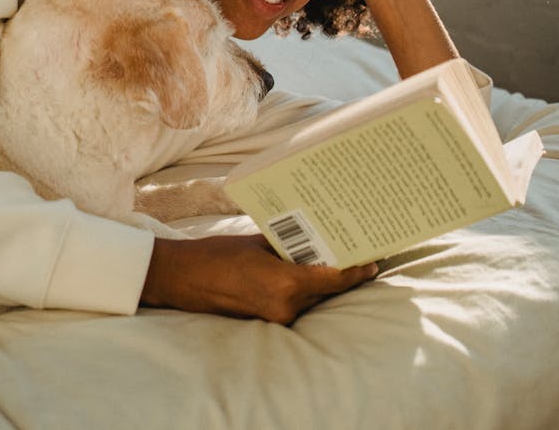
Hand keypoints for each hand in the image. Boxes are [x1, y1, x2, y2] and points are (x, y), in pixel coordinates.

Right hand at [140, 234, 377, 324]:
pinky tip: (304, 272)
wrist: (184, 278)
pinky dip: (303, 289)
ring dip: (321, 281)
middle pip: (326, 290)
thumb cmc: (218, 253)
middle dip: (340, 272)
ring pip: (312, 297)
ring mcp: (276, 316)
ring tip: (330, 258)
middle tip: (355, 251)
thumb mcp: (257, 242)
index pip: (334, 279)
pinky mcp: (267, 320)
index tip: (373, 261)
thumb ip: (288, 245)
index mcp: (285, 282)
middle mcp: (285, 305)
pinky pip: (295, 303)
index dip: (356, 271)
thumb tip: (313, 238)